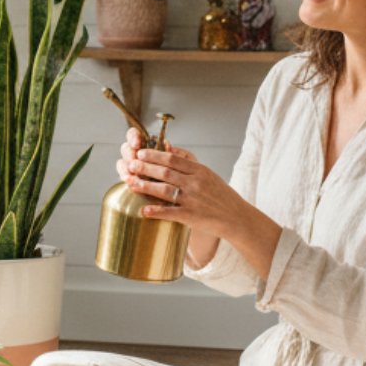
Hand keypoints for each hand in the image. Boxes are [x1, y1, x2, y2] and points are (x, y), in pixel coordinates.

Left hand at [117, 129, 245, 237]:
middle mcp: (195, 183)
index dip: (154, 155)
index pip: (172, 159)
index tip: (140, 153)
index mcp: (199, 170)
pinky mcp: (191, 216)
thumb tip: (168, 147)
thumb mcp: (208, 174)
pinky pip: (170, 212)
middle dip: (144, 167)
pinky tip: (143, 210)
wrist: (236, 217)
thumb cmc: (221, 195)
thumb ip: (188, 162)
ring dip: (145, 186)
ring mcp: (193, 199)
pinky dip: (156, 211)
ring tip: (130, 182)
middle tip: (130, 165)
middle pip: (165, 172)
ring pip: (164, 190)